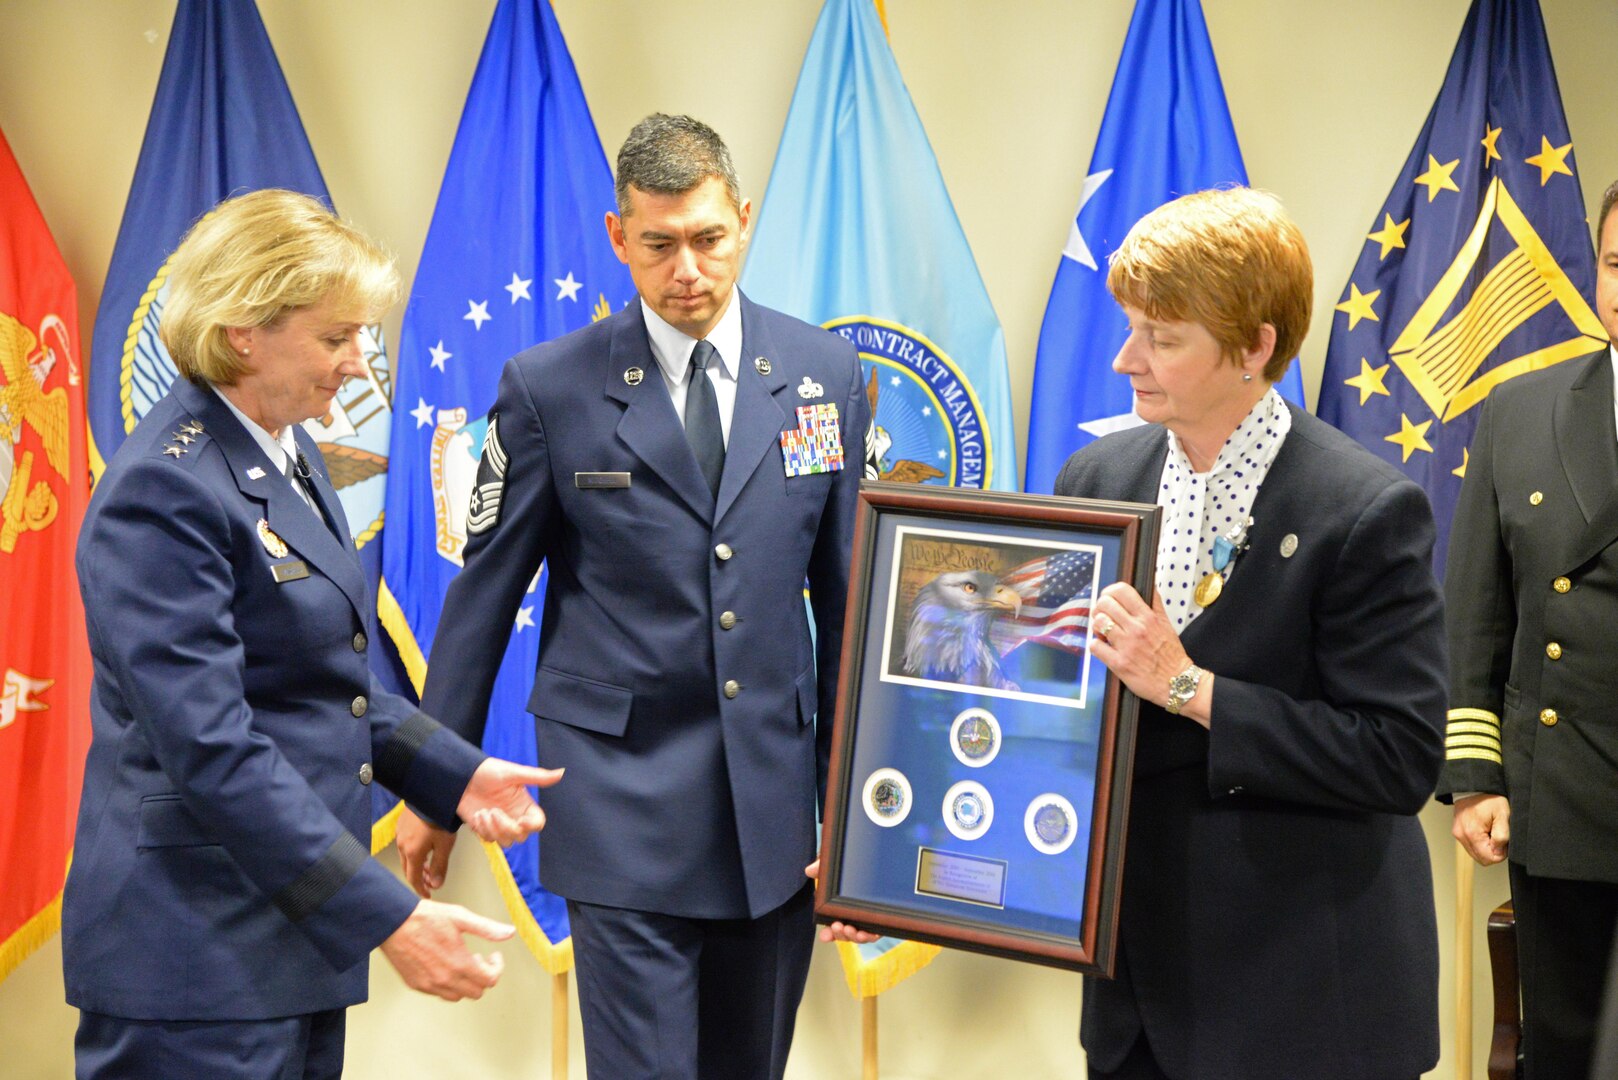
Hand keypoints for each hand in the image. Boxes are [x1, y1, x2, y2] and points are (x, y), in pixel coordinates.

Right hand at [380, 898, 512, 1000]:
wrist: (393, 922)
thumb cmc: (425, 917)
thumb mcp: (461, 917)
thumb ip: (487, 929)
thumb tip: (509, 933)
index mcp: (460, 963)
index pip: (490, 980)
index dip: (497, 968)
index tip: (493, 956)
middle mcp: (445, 979)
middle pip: (476, 992)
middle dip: (482, 976)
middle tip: (477, 958)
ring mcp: (430, 985)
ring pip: (457, 996)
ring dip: (465, 983)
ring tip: (461, 962)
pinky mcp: (416, 985)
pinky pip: (439, 993)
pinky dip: (447, 984)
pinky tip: (445, 966)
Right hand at [398, 806, 457, 897]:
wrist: (432, 794)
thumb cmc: (441, 820)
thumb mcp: (445, 845)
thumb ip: (440, 866)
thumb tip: (436, 885)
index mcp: (412, 853)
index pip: (413, 878)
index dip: (421, 889)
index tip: (427, 895)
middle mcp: (402, 845)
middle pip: (408, 868)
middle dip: (419, 877)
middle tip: (431, 881)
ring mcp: (400, 834)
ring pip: (406, 856)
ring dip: (417, 864)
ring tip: (430, 866)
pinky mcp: (401, 824)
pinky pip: (405, 844)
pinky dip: (413, 852)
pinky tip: (424, 848)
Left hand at [458, 758, 563, 845]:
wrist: (460, 777)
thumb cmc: (487, 771)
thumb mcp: (512, 773)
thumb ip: (536, 776)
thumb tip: (561, 772)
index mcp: (524, 804)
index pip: (537, 823)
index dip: (531, 825)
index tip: (520, 820)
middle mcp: (515, 816)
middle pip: (520, 836)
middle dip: (506, 827)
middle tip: (493, 811)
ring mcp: (500, 824)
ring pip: (504, 842)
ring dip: (493, 830)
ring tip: (483, 812)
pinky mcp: (485, 829)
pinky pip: (488, 840)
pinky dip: (482, 830)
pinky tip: (476, 815)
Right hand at [805, 860, 879, 943]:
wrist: (880, 861)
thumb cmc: (854, 864)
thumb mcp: (836, 865)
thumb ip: (822, 867)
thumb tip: (809, 871)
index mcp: (840, 909)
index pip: (833, 927)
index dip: (828, 934)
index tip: (824, 936)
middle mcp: (854, 916)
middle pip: (845, 934)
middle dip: (839, 935)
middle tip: (837, 926)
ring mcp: (868, 919)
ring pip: (859, 936)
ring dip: (852, 936)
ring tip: (849, 929)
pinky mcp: (882, 919)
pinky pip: (876, 932)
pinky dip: (870, 936)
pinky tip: (865, 933)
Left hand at [1090, 584, 1206, 726]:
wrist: (1176, 683)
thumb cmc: (1170, 655)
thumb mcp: (1166, 624)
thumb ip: (1155, 604)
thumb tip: (1150, 586)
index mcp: (1148, 617)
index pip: (1122, 591)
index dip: (1110, 591)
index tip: (1109, 598)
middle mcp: (1137, 629)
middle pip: (1105, 604)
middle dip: (1100, 608)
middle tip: (1103, 615)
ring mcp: (1127, 646)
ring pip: (1098, 622)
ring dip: (1097, 626)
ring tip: (1104, 632)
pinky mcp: (1119, 664)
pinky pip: (1095, 646)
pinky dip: (1096, 645)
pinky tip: (1104, 647)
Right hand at [1452, 793, 1509, 864]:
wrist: (1474, 787)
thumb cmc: (1490, 799)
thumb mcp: (1503, 815)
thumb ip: (1502, 836)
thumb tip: (1498, 852)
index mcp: (1472, 833)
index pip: (1488, 859)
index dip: (1501, 854)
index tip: (1504, 841)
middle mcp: (1461, 836)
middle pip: (1481, 859)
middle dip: (1493, 852)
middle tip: (1499, 836)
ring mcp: (1458, 834)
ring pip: (1476, 854)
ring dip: (1486, 848)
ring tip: (1491, 831)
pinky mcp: (1457, 832)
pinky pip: (1471, 846)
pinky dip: (1479, 843)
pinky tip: (1484, 831)